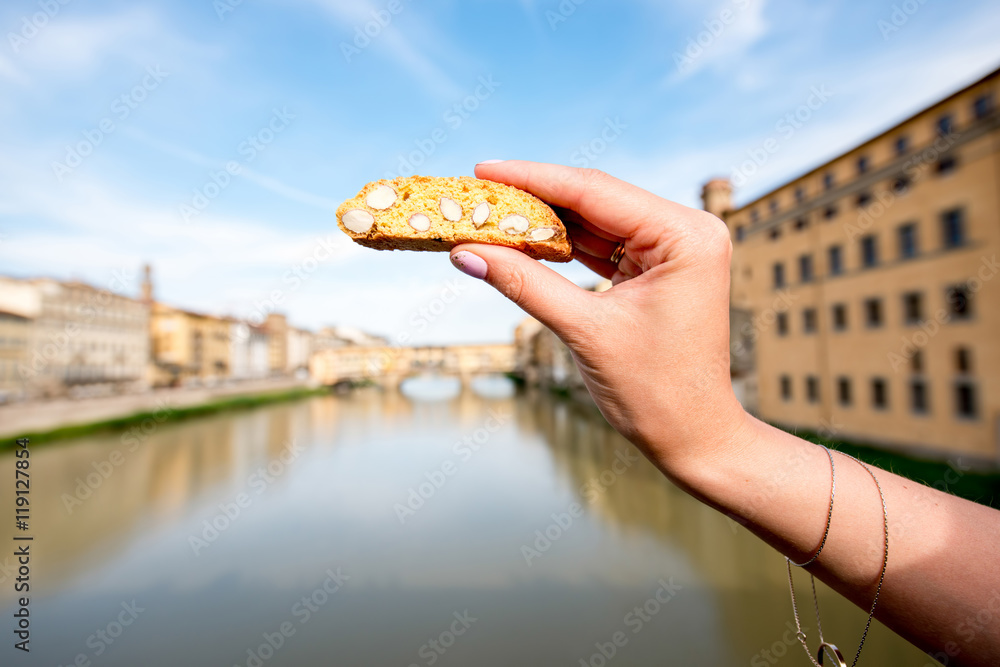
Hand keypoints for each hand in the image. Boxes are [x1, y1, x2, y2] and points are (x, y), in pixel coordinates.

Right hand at [450, 161, 750, 479]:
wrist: (693, 438)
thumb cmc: (656, 392)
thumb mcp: (585, 331)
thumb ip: (525, 283)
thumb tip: (466, 252)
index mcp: (685, 235)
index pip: (595, 191)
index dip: (533, 178)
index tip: (483, 169)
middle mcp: (685, 231)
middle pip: (593, 201)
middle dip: (533, 201)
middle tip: (475, 195)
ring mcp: (673, 249)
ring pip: (594, 222)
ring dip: (543, 225)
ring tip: (488, 218)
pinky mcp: (657, 270)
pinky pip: (601, 247)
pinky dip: (562, 249)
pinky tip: (521, 243)